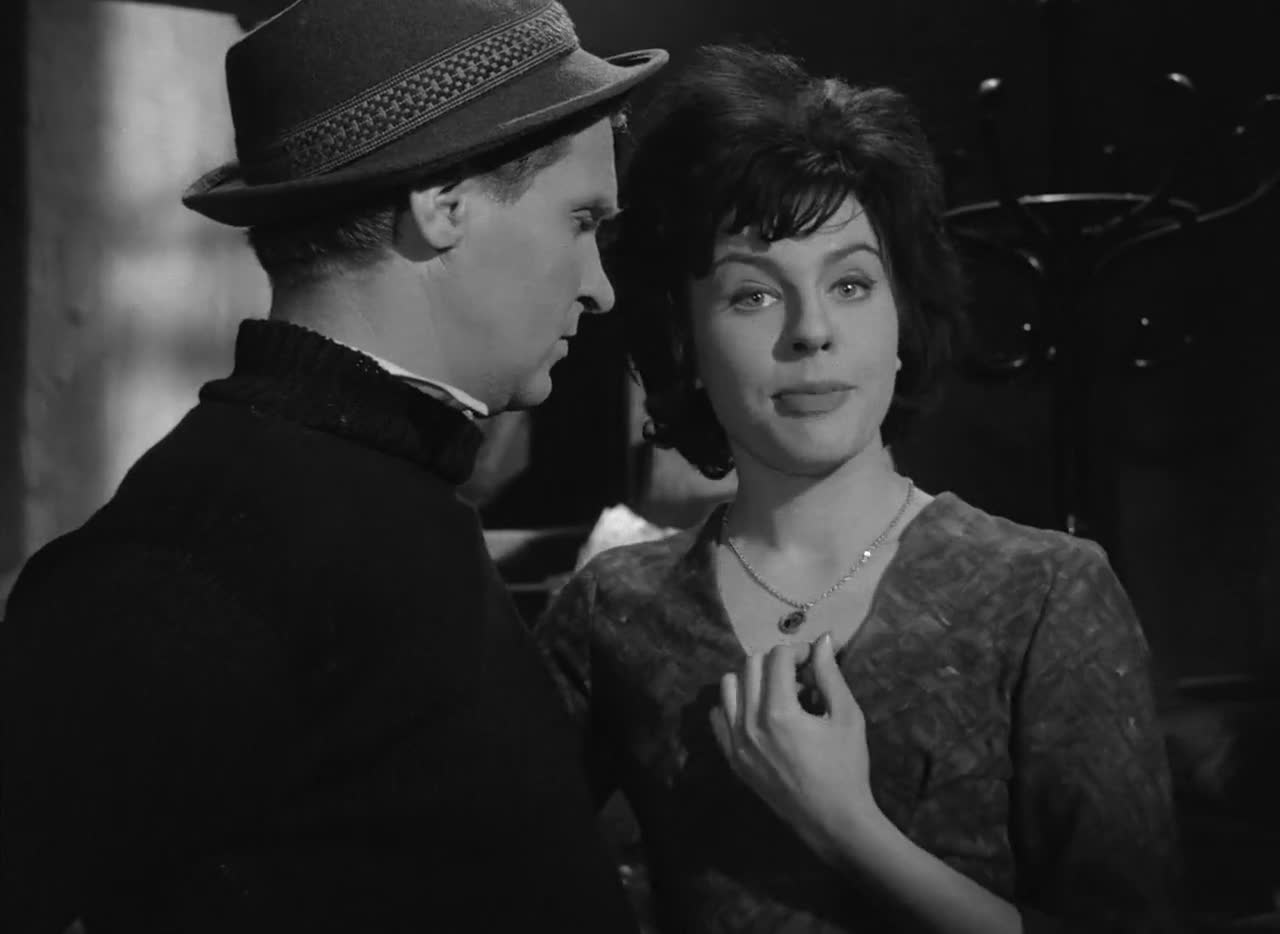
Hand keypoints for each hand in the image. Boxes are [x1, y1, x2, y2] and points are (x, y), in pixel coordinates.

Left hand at [709, 633, 879, 860]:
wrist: (832, 820)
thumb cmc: (846, 768)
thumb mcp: (846, 716)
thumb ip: (829, 674)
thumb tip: (823, 639)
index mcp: (779, 711)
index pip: (777, 657)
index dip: (798, 650)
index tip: (813, 660)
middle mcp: (749, 723)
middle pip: (751, 665)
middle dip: (776, 661)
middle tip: (799, 676)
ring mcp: (735, 742)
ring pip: (729, 686)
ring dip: (752, 679)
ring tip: (777, 693)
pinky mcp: (731, 758)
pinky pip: (718, 716)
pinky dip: (735, 705)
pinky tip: (758, 713)